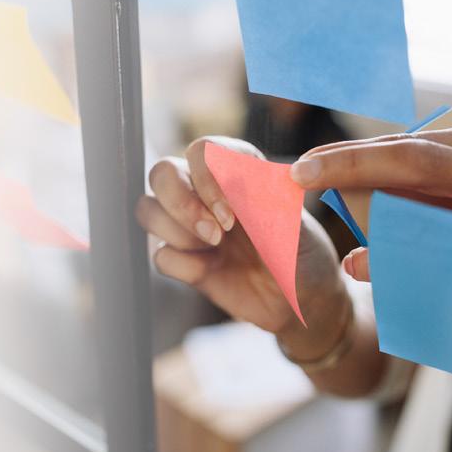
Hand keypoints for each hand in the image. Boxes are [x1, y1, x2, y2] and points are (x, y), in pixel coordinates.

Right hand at [136, 136, 349, 345]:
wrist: (302, 301)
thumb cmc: (303, 254)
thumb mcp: (293, 225)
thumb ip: (261, 200)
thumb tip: (232, 179)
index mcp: (237, 170)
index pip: (202, 150)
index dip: (208, 178)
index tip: (234, 214)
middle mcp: (207, 192)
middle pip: (161, 173)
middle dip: (181, 204)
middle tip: (215, 234)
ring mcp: (191, 225)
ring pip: (148, 209)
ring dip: (178, 232)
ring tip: (216, 249)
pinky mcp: (183, 258)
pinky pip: (159, 254)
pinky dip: (182, 264)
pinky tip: (210, 271)